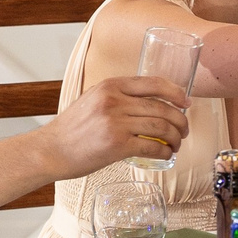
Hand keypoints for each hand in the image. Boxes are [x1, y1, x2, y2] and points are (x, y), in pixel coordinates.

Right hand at [45, 75, 190, 175]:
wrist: (50, 151)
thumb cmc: (71, 129)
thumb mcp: (93, 99)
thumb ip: (117, 97)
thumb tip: (148, 103)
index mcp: (111, 85)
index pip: (154, 83)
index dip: (176, 93)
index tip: (186, 103)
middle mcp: (115, 100)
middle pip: (162, 107)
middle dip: (181, 121)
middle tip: (184, 130)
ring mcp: (117, 123)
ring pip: (162, 127)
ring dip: (176, 137)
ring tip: (177, 144)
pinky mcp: (117, 145)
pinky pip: (152, 146)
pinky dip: (164, 151)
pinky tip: (166, 155)